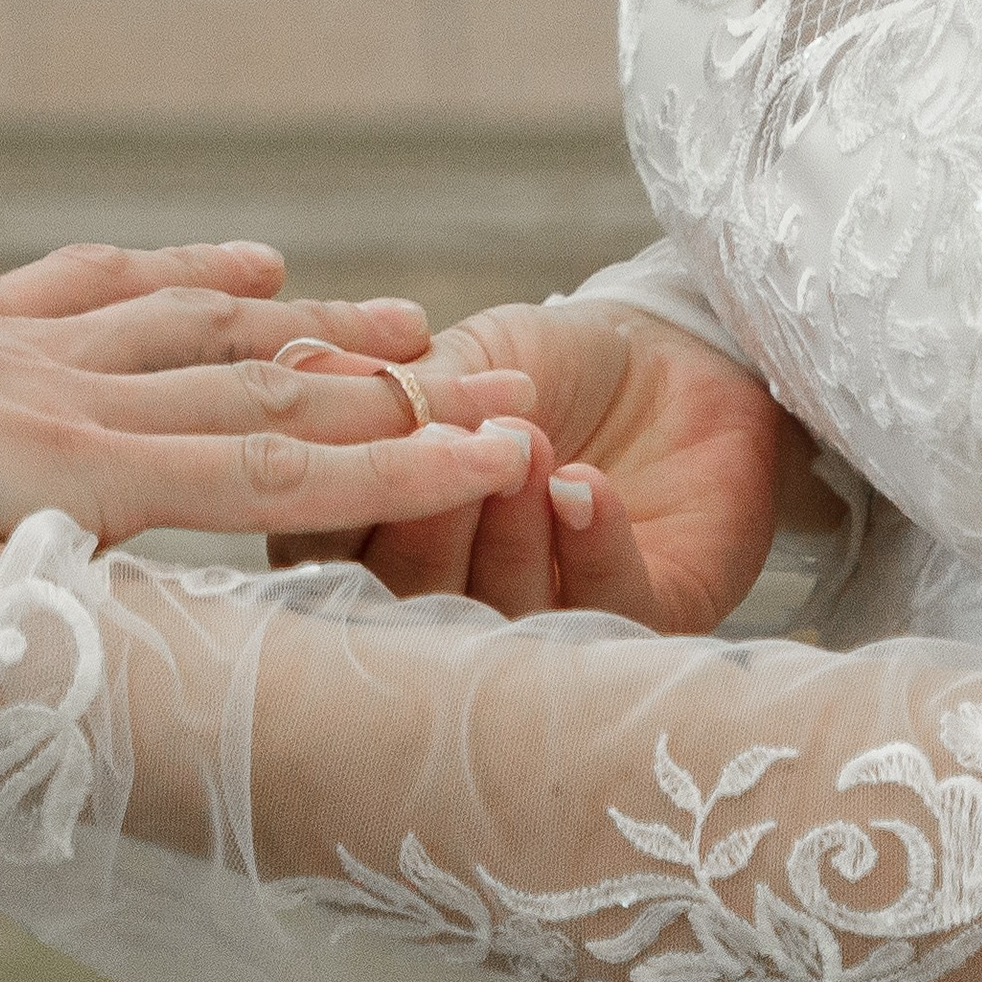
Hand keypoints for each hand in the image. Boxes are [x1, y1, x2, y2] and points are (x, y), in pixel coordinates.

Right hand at [273, 300, 809, 632]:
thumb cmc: (549, 363)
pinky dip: (591, 547)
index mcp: (385, 546)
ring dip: (511, 531)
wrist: (679, 354)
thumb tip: (302, 377)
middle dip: (427, 526)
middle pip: (409, 606)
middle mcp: (456, 605)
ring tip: (529, 445)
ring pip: (504, 619)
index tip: (366, 437)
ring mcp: (548, 627)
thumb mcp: (458, 361)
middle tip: (449, 444)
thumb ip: (391, 397)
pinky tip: (586, 489)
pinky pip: (608, 613)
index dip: (344, 506)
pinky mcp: (645, 625)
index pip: (331, 554)